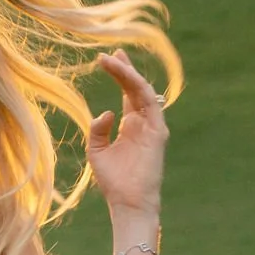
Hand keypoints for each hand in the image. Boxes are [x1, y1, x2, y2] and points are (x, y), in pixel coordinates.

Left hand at [86, 52, 167, 225]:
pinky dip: (138, 88)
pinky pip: (150, 103)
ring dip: (129, 74)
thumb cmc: (113, 181)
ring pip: (143, 91)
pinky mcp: (158, 132)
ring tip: (113, 60)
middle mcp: (143, 123)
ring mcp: (152, 126)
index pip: (127, 94)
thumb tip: (106, 112)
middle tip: (111, 52)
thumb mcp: (96, 151)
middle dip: (124, 69)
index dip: (119, 75)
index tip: (106, 59)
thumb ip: (97, 130)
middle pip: (135, 88)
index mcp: (130, 126)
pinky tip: (124, 77)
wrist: (128, 202)